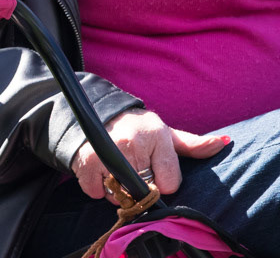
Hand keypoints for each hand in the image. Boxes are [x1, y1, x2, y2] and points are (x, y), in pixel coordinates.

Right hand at [69, 109, 230, 198]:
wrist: (95, 112)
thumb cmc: (136, 128)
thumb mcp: (165, 134)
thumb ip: (192, 144)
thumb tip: (223, 142)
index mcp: (156, 136)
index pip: (169, 185)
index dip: (162, 181)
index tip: (153, 167)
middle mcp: (131, 143)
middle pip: (143, 192)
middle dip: (139, 186)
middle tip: (132, 167)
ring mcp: (106, 152)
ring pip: (120, 195)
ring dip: (117, 190)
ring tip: (115, 168)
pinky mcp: (85, 161)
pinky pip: (97, 192)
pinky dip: (96, 188)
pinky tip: (99, 171)